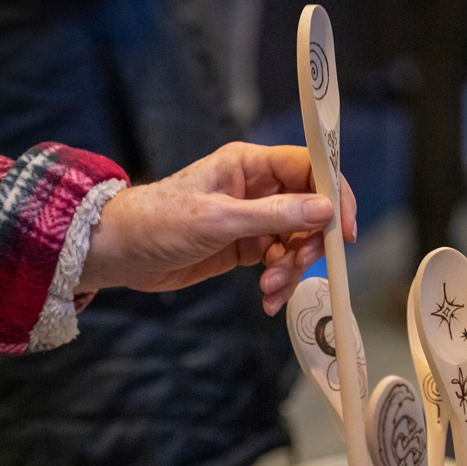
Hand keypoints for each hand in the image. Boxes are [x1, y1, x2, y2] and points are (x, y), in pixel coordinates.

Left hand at [81, 142, 357, 314]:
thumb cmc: (159, 222)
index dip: (334, 196)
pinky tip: (268, 300)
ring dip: (290, 270)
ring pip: (296, 242)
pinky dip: (279, 283)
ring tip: (270, 289)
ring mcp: (253, 220)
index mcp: (250, 165)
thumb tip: (325, 211)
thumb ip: (276, 216)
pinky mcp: (246, 247)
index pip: (310, 169)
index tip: (344, 231)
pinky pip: (278, 264)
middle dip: (308, 244)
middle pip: (309, 211)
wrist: (122, 253)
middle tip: (295, 266)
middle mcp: (257, 189)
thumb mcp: (220, 219)